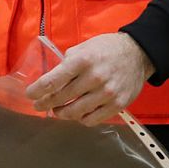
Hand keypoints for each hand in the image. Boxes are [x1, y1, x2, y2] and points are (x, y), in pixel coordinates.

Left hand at [26, 33, 154, 125]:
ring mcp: (106, 93)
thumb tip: (49, 80)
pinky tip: (77, 113)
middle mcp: (94, 78)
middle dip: (45, 104)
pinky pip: (92, 120)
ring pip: (75, 113)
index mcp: (82, 61)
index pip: (52, 82)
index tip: (30, 95)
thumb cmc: (106, 49)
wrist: (138, 54)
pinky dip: (81, 119)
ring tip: (57, 110)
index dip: (36, 91)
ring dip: (61, 113)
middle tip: (39, 105)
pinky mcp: (117, 105)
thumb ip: (66, 63)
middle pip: (60, 99)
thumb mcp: (83, 48)